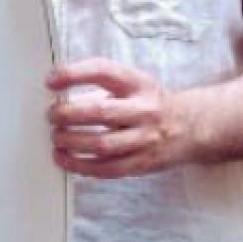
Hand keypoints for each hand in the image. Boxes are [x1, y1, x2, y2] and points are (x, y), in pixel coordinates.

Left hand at [46, 58, 196, 178]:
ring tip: (55, 138)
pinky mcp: (142, 163)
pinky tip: (64, 159)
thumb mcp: (134, 83)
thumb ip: (103, 84)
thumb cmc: (152, 103)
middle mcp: (143, 110)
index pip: (103, 72)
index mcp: (138, 84)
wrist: (192, 127)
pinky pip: (107, 169)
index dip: (74, 74)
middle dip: (68, 114)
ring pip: (101, 144)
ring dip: (71, 142)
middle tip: (51, 115)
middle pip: (100, 112)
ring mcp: (144, 139)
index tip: (50, 81)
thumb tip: (59, 90)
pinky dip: (80, 166)